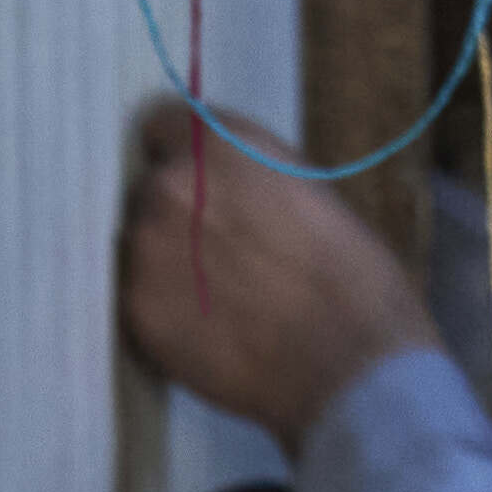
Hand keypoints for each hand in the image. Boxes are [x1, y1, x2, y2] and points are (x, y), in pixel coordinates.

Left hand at [115, 111, 437, 444]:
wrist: (352, 366)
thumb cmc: (354, 279)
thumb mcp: (309, 192)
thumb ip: (250, 176)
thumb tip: (223, 182)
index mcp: (218, 145)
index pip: (162, 125)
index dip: (183, 156)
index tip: (198, 182)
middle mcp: (171, 187)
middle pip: (151, 190)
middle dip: (178, 216)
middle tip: (221, 255)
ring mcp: (147, 251)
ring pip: (140, 247)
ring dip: (167, 265)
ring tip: (221, 301)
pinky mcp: (138, 312)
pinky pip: (139, 299)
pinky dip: (165, 312)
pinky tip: (211, 332)